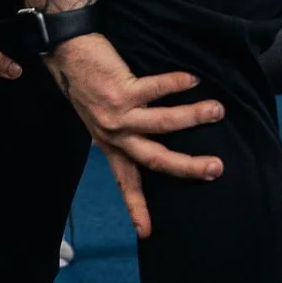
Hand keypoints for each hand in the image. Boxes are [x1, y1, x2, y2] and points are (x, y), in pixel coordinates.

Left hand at [45, 32, 223, 236]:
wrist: (64, 49)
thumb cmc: (84, 80)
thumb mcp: (98, 116)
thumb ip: (121, 131)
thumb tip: (152, 139)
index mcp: (108, 142)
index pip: (124, 180)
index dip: (136, 206)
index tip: (145, 232)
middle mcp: (112, 133)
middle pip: (154, 159)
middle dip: (188, 167)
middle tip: (217, 169)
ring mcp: (116, 112)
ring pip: (162, 123)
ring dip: (193, 117)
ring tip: (217, 110)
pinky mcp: (120, 89)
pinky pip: (155, 88)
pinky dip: (176, 84)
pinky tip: (193, 80)